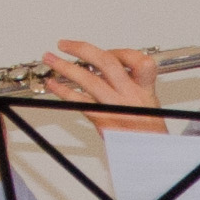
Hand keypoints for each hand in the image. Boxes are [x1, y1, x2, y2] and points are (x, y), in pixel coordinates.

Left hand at [40, 41, 166, 137]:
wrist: (147, 154)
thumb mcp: (149, 100)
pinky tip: (53, 85)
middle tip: (66, 45)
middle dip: (82, 49)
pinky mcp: (102, 119)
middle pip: (106, 63)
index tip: (107, 50)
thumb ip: (130, 81)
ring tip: (50, 59)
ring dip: (65, 67)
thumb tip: (106, 65)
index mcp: (144, 88)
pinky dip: (63, 91)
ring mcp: (114, 106)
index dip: (121, 51)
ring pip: (88, 80)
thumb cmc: (146, 129)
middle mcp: (130, 95)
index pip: (138, 60)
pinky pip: (79, 101)